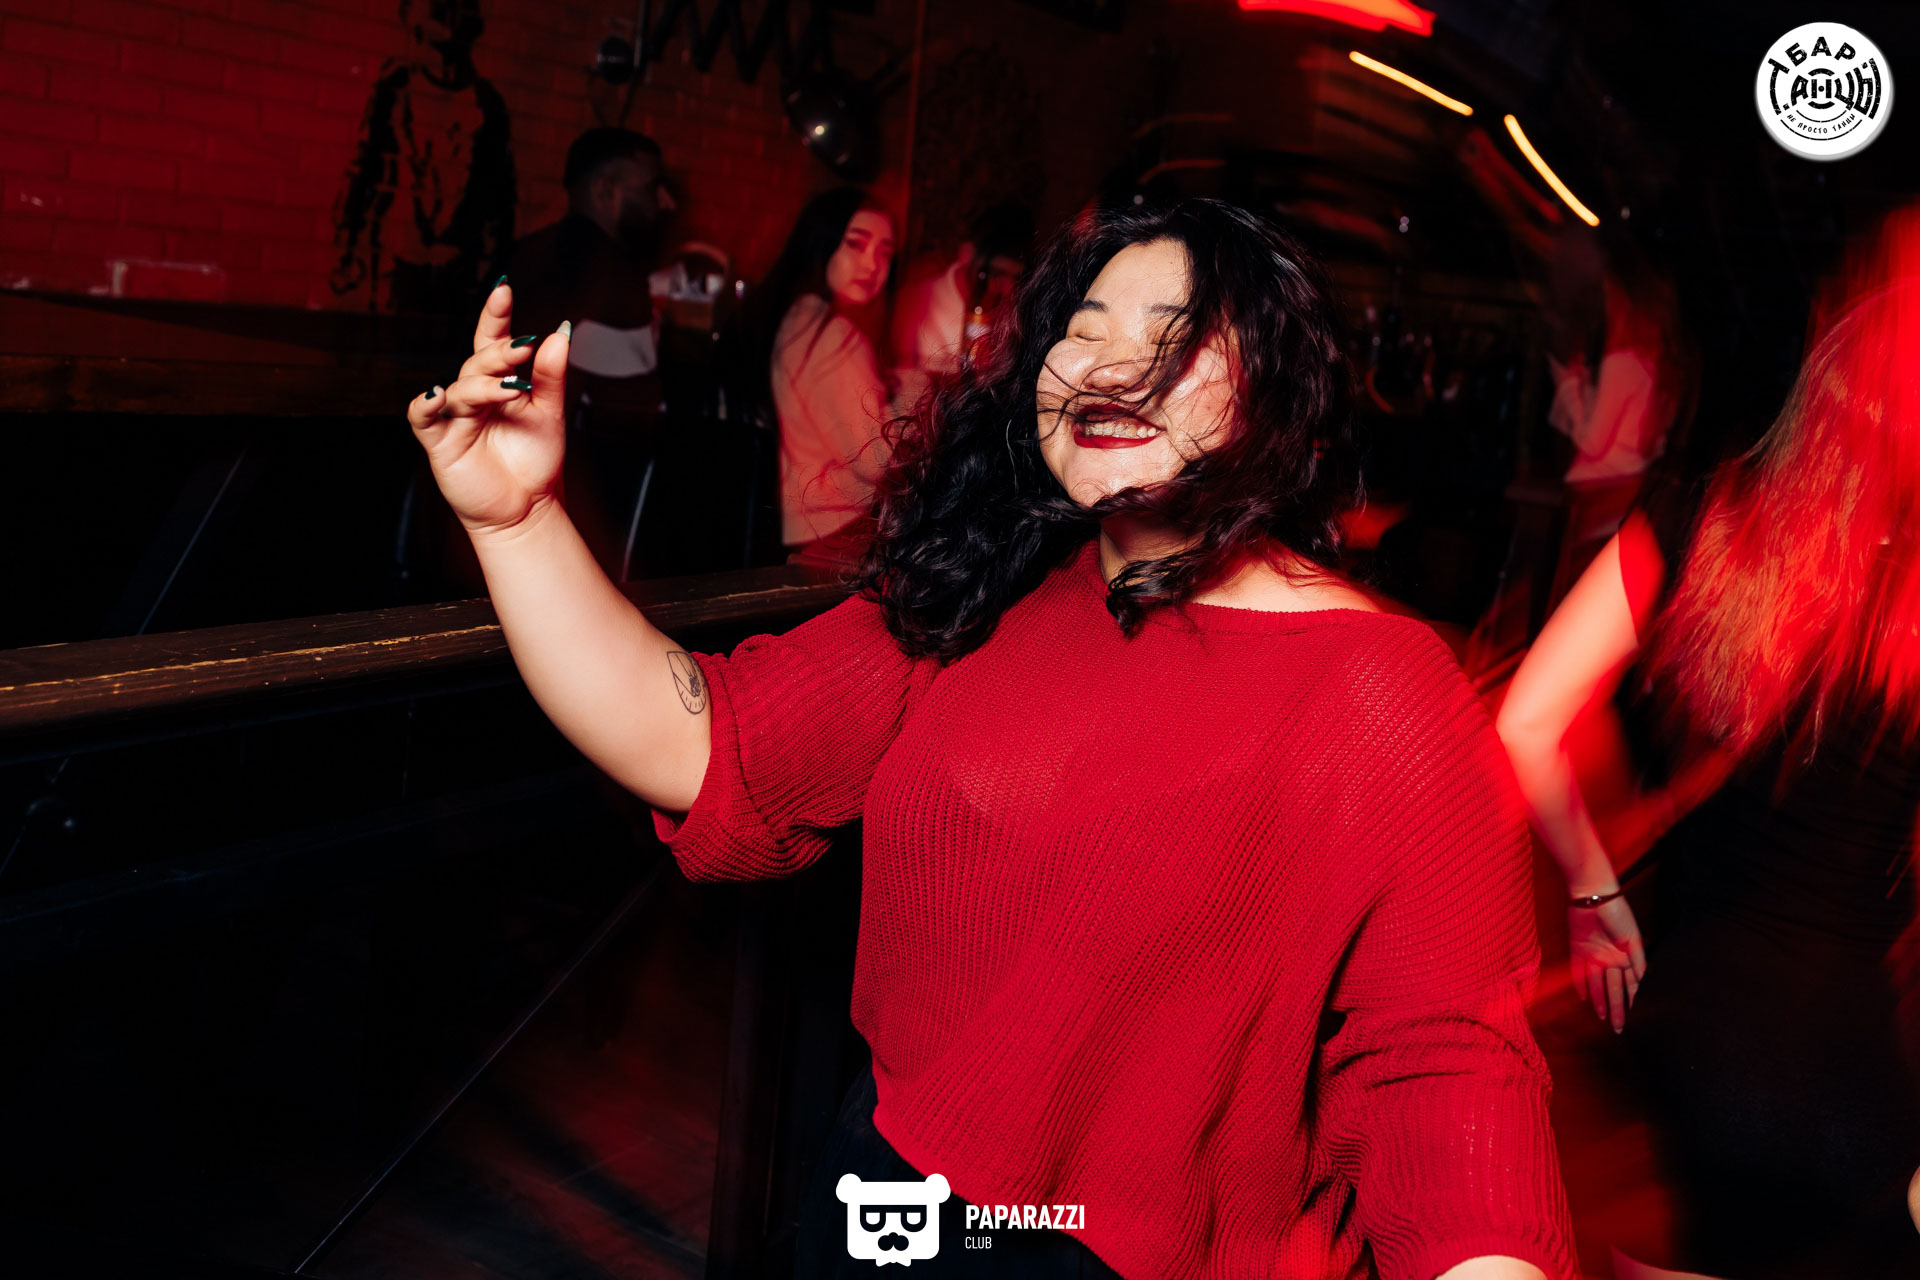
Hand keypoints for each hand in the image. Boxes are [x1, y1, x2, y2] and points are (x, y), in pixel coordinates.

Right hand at [407, 280, 571, 537]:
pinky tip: (437, 394)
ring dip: (483, 385)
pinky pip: (422, 416)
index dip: (496, 316)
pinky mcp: (439, 440)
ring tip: (510, 388)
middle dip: (499, 354)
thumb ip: (550, 376)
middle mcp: (472, 393)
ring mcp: (453, 415)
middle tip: (523, 349)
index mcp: (497, 382)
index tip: (504, 289)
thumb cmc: (533, 460)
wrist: (526, 507)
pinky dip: (425, 403)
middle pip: (478, 362)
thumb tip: (560, 333)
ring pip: (460, 388)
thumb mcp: (549, 414)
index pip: (492, 342)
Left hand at [1569, 895, 1644, 1033]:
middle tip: (1618, 1028)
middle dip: (1617, 1008)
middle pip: (1614, 989)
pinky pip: (1578, 971)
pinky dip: (1580, 985)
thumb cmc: (1618, 913)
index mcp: (1625, 956)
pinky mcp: (1577, 948)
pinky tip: (1584, 1000)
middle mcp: (1610, 958)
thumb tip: (1643, 981)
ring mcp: (1593, 954)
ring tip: (1603, 1019)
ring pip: (1597, 984)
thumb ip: (1638, 961)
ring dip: (1600, 1001)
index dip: (1633, 1001)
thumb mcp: (1633, 938)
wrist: (1594, 896)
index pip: (1630, 984)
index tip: (1636, 1017)